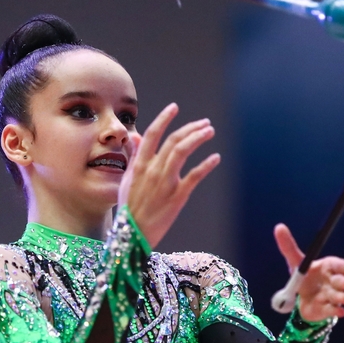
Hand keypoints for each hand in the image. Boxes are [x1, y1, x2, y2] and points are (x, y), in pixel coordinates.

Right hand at [119, 103, 219, 247]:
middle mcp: (153, 170)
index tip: (174, 107)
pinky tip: (215, 158)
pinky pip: (194, 176)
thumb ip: (134, 156)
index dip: (164, 118)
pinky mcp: (178, 196)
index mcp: (140, 165)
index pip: (153, 134)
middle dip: (190, 128)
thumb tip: (136, 136)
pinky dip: (206, 165)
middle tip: (204, 123)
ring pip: (183, 152)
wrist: (133, 235)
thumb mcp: (128, 179)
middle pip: (173, 140)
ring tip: (209, 131)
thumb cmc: (130, 207)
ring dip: (198, 138)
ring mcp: (166, 182)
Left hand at [274, 223, 343, 321]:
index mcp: (328, 267)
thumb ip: (288, 246)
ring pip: (340, 296)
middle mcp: (333, 281)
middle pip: (342, 281)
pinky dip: (336, 311)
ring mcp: (332, 296)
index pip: (343, 266)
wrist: (299, 300)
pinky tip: (341, 312)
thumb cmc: (302, 276)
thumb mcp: (294, 262)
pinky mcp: (327, 309)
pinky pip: (334, 310)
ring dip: (342, 297)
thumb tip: (279, 227)